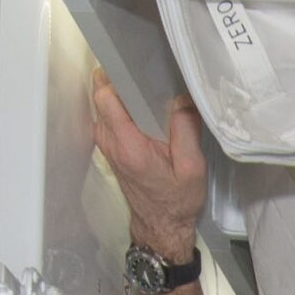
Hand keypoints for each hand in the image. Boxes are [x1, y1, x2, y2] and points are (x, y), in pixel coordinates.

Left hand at [91, 69, 206, 262]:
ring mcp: (107, 143)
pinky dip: (124, 107)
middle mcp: (111, 141)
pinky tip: (146, 110)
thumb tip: (182, 96)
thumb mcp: (192, 167)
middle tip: (149, 77)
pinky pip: (110, 115)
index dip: (117, 76)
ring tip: (150, 93)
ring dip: (123, 93)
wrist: (162, 227)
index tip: (137, 67)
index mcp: (129, 145)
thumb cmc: (177, 201)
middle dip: (121, 79)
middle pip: (102, 93)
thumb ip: (186, 129)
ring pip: (104, 102)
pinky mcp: (110, 146)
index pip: (106, 96)